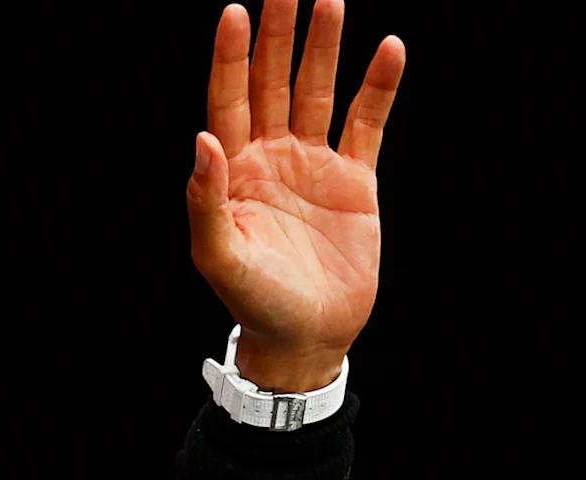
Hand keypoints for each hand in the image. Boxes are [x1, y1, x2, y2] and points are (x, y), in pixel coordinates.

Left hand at [188, 0, 402, 391]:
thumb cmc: (253, 302)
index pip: (228, 101)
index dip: (232, 58)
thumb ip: (205, 200)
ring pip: (317, 92)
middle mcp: (270, 159)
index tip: (236, 12)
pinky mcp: (354, 179)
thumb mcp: (219, 257)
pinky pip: (367, 122)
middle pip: (272, 83)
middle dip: (278, 37)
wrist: (305, 335)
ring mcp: (312, 165)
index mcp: (232, 173)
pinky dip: (378, 88)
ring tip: (330, 1)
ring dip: (323, 49)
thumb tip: (203, 139)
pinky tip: (387, 50)